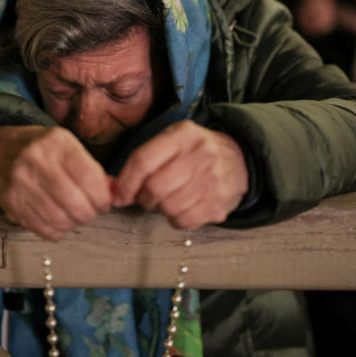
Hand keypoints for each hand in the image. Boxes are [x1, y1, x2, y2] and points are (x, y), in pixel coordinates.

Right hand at [0, 125, 111, 240]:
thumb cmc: (40, 148)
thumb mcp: (67, 146)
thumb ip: (93, 169)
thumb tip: (117, 193)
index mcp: (56, 143)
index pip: (90, 179)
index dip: (103, 197)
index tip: (104, 201)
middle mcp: (36, 161)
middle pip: (76, 204)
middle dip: (90, 213)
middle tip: (90, 210)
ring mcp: (20, 184)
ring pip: (61, 220)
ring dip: (74, 223)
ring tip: (74, 215)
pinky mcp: (11, 204)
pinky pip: (43, 229)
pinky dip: (57, 230)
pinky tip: (58, 220)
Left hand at [113, 120, 248, 228]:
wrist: (240, 158)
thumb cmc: (194, 152)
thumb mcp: (172, 141)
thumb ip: (143, 161)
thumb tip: (115, 193)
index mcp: (183, 135)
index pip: (144, 161)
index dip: (125, 183)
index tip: (118, 195)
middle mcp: (201, 154)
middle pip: (155, 188)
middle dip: (143, 198)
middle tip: (147, 197)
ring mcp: (213, 180)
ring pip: (169, 207)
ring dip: (161, 208)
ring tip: (169, 198)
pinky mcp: (220, 203)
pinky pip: (184, 221)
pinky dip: (177, 219)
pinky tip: (183, 206)